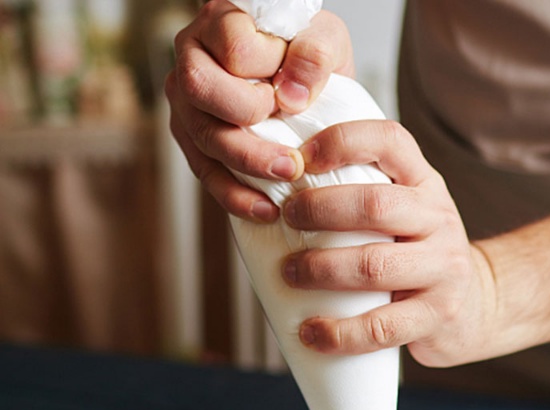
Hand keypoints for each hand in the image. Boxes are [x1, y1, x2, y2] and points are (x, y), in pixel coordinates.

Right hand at [164, 0, 354, 220]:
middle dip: (247, 117)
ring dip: (248, 163)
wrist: (305, 87)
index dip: (266, 69)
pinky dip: (237, 197)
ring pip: (203, 138)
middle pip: (200, 89)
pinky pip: (207, 176)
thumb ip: (314, 53)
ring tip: (290, 175)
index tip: (290, 88)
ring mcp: (188, 107)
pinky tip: (267, 210)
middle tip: (289, 130)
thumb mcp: (325, 39)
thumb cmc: (308, 57)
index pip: (232, 45)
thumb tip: (291, 96)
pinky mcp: (196, 145)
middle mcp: (192, 60)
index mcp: (220, 22)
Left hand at [280, 119, 499, 367]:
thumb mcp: (405, 213)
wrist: (473, 308)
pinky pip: (382, 327)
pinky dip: (339, 332)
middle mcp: (439, 220)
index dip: (342, 142)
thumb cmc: (417, 256)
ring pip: (374, 265)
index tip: (299, 159)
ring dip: (321, 269)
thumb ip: (363, 195)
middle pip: (375, 205)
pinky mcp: (437, 316)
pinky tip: (312, 332)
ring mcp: (443, 270)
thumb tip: (278, 188)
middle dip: (319, 209)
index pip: (390, 142)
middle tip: (286, 220)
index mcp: (425, 184)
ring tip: (291, 275)